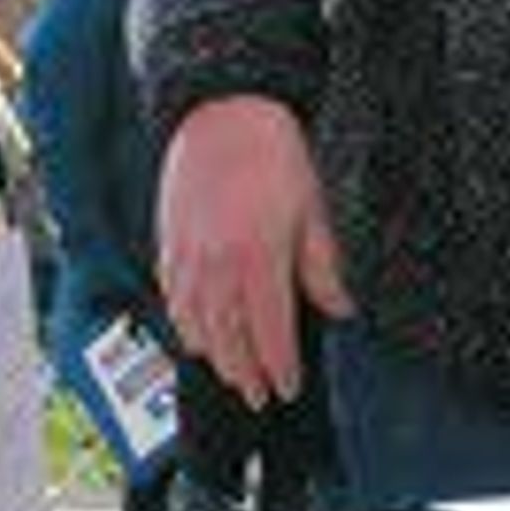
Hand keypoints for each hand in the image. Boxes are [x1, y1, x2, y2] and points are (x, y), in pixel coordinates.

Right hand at [155, 96, 353, 410]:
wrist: (222, 112)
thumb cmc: (273, 155)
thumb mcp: (313, 209)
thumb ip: (322, 266)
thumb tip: (340, 308)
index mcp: (258, 259)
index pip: (269, 332)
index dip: (279, 367)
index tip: (288, 389)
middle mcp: (217, 265)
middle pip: (229, 337)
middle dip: (245, 373)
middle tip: (259, 397)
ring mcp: (188, 255)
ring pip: (197, 323)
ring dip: (215, 356)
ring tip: (230, 375)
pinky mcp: (169, 241)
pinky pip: (173, 296)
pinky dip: (184, 323)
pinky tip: (194, 336)